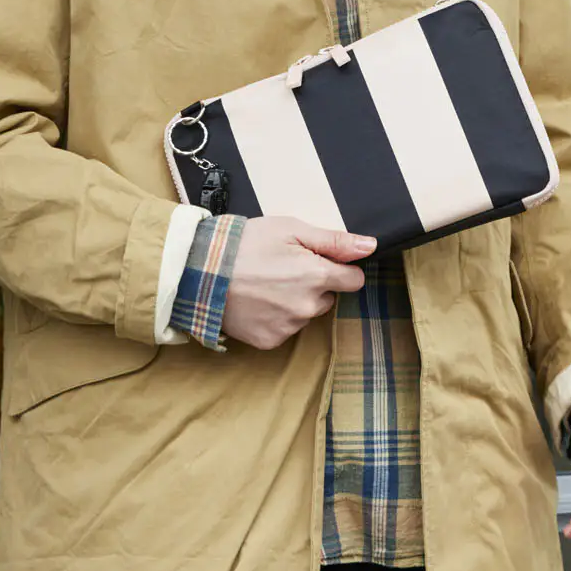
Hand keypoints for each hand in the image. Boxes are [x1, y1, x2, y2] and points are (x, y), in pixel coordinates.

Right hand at [222, 218, 373, 349]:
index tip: (319, 261)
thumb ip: (334, 241)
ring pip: (305, 313)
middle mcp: (308, 307)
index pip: (354, 280)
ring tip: (265, 283)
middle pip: (328, 297)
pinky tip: (257, 301)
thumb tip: (370, 246)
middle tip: (283, 268)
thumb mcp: (291, 230)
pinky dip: (275, 317)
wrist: (200, 270)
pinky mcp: (269, 340)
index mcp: (318, 277)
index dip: (340, 268)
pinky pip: (284, 329)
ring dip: (294, 301)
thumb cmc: (246, 244)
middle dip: (314, 284)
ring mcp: (288, 327)